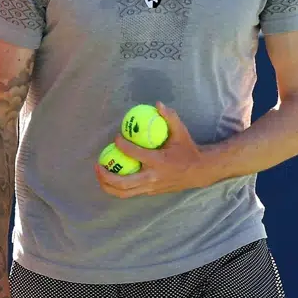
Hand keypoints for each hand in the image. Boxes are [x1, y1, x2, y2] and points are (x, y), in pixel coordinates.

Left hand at [95, 102, 217, 197]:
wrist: (199, 172)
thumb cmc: (187, 150)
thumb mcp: (181, 133)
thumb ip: (170, 117)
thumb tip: (157, 104)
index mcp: (158, 162)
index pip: (134, 154)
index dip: (122, 146)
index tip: (116, 138)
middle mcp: (152, 178)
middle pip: (122, 183)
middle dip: (106, 175)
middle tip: (97, 164)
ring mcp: (150, 188)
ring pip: (123, 193)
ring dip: (107, 185)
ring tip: (99, 172)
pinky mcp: (150, 192)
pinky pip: (129, 193)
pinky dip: (117, 187)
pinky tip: (110, 176)